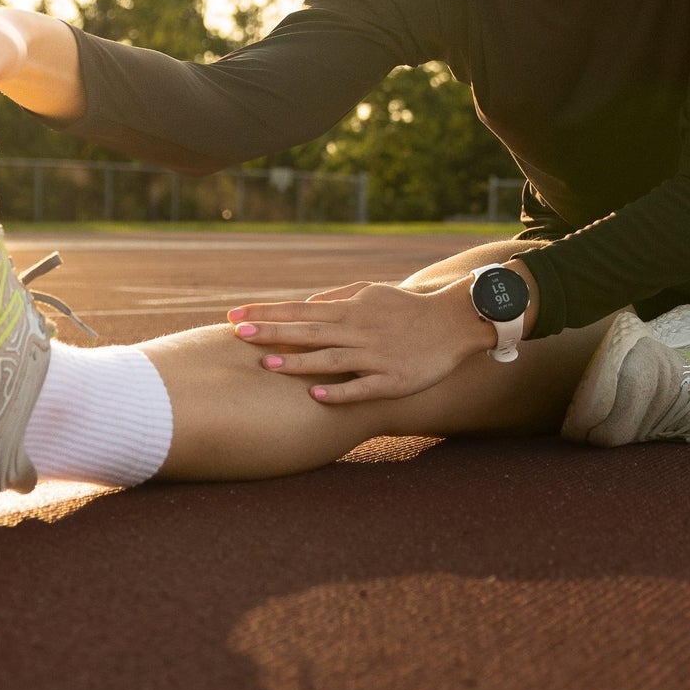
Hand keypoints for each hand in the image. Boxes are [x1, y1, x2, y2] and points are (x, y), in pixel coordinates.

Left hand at [227, 279, 496, 406]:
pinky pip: (362, 387)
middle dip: (272, 332)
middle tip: (237, 334)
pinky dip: (339, 391)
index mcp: (351, 310)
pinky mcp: (393, 379)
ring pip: (331, 359)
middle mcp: (359, 330)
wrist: (455, 322)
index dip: (267, 313)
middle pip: (308, 331)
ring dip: (299, 362)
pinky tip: (315, 396)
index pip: (300, 310)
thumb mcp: (373, 293)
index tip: (235, 315)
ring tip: (267, 365)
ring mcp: (375, 355)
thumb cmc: (408, 308)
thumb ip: (338, 298)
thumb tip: (305, 305)